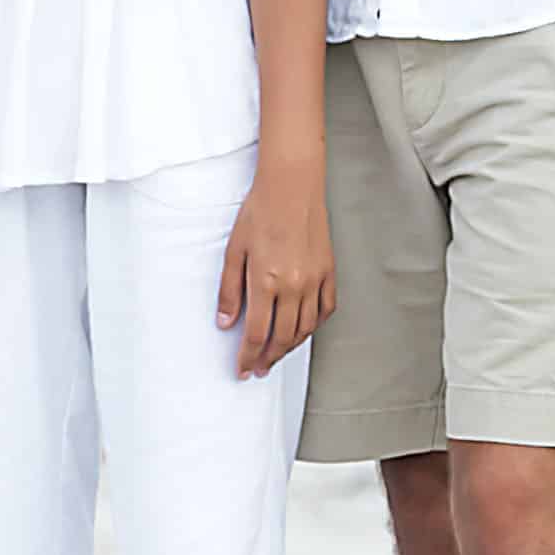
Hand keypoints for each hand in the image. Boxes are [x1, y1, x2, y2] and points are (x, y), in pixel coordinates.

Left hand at [216, 164, 334, 376]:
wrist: (292, 186)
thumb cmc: (260, 211)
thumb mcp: (234, 250)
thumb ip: (230, 290)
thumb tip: (226, 322)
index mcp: (266, 281)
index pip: (257, 333)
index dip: (248, 356)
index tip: (242, 369)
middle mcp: (294, 286)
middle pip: (282, 337)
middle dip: (268, 358)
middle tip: (258, 369)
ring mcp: (315, 280)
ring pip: (305, 329)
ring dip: (290, 347)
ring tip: (276, 355)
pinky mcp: (329, 272)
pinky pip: (325, 310)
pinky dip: (313, 326)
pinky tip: (303, 330)